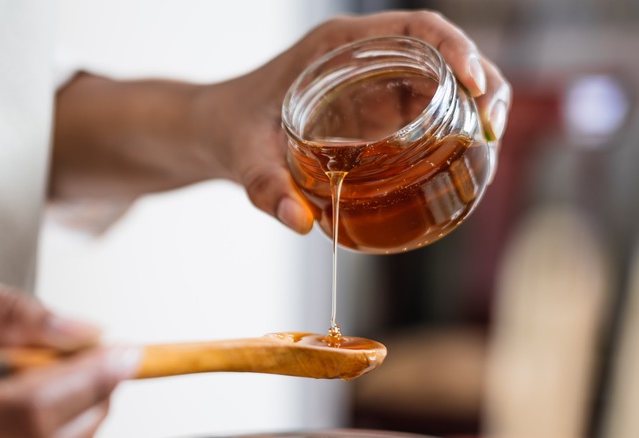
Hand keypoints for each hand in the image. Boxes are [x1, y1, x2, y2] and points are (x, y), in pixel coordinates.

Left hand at [203, 10, 511, 233]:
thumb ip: (266, 187)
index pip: (415, 26)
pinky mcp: (375, 110)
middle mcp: (363, 56)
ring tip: (488, 150)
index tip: (473, 83)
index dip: (456, 46)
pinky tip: (462, 163)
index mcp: (336, 45)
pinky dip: (452, 131)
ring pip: (442, 82)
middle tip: (492, 130)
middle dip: (482, 82)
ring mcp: (372, 83)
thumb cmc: (229, 129)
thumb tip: (301, 222)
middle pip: (443, 53)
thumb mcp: (243, 156)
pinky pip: (426, 111)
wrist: (215, 132)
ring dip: (475, 109)